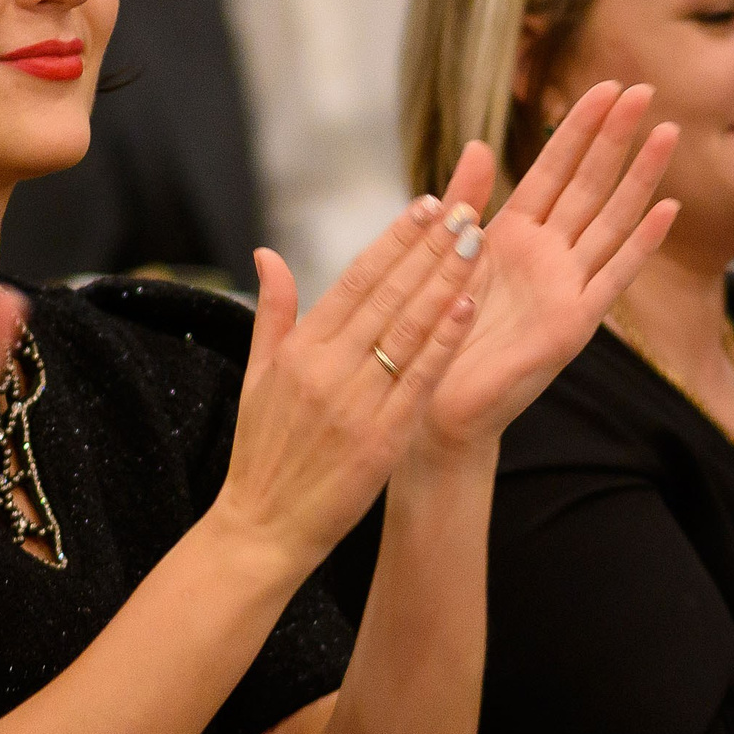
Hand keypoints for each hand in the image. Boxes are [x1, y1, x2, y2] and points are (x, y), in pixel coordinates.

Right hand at [209, 192, 490, 569]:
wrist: (264, 529)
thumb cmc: (263, 452)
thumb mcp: (257, 376)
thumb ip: (272, 312)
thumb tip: (268, 253)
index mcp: (299, 349)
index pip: (355, 279)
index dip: (394, 240)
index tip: (426, 205)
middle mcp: (327, 368)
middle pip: (388, 294)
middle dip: (430, 248)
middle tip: (465, 209)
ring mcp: (356, 402)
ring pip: (409, 328)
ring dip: (446, 281)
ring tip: (476, 242)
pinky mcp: (382, 436)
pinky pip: (421, 378)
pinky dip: (445, 341)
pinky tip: (468, 306)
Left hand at [421, 82, 679, 452]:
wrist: (431, 405)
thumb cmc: (435, 336)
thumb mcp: (445, 254)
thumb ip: (464, 199)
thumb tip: (477, 140)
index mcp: (513, 235)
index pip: (553, 168)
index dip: (578, 127)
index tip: (604, 86)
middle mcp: (547, 255)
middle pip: (589, 184)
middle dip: (615, 137)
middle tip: (644, 89)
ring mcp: (566, 287)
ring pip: (610, 219)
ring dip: (640, 177)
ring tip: (666, 132)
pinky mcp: (574, 323)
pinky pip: (613, 275)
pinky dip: (642, 243)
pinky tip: (668, 208)